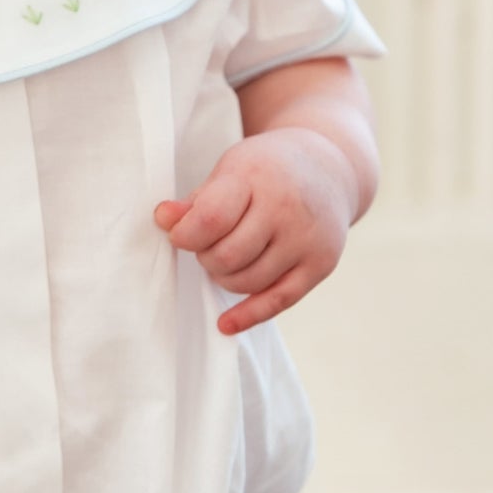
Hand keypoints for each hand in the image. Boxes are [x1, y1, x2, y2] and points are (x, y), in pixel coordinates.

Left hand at [153, 128, 355, 334]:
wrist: (329, 168)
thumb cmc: (267, 170)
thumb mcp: (231, 169)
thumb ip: (197, 201)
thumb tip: (163, 220)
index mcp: (256, 178)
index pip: (211, 219)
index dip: (184, 235)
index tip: (179, 235)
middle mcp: (286, 208)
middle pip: (227, 256)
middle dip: (206, 258)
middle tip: (208, 245)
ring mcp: (307, 239)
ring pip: (249, 282)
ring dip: (225, 278)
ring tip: (226, 259)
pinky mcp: (321, 264)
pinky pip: (279, 301)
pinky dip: (248, 315)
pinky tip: (225, 324)